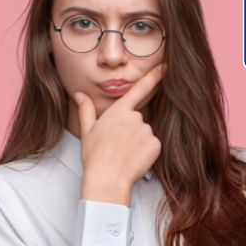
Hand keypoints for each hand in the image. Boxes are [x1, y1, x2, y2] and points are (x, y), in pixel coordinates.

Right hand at [76, 64, 163, 204]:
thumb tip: (79, 95)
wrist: (107, 179)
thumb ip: (86, 110)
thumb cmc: (95, 156)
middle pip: (138, 119)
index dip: (154, 76)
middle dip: (130, 130)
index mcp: (119, 111)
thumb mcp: (87, 131)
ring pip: (145, 133)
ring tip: (124, 154)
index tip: (166, 67)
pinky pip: (152, 145)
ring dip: (138, 142)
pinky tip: (134, 159)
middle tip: (117, 146)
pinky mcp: (155, 145)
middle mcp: (135, 117)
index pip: (139, 89)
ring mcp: (147, 131)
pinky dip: (146, 152)